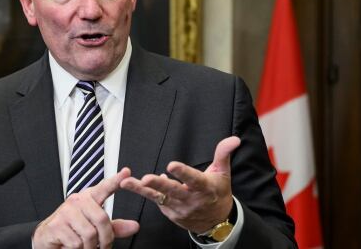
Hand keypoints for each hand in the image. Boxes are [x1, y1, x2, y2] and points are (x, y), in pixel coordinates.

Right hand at [33, 167, 139, 247]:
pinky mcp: (56, 226)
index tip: (127, 172)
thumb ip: (114, 227)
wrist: (47, 239)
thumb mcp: (95, 228)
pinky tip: (72, 246)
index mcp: (88, 199)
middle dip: (105, 240)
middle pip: (102, 219)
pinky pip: (76, 243)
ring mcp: (65, 212)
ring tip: (86, 247)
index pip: (104, 188)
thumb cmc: (72, 231)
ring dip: (90, 247)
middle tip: (103, 247)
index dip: (115, 180)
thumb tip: (135, 226)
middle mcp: (77, 201)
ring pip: (90, 234)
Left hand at [120, 136, 240, 233]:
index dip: (183, 173)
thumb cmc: (218, 193)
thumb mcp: (223, 173)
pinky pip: (156, 201)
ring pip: (158, 197)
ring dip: (141, 190)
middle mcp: (191, 200)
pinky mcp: (170, 213)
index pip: (193, 179)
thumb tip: (234, 139)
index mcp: (204, 188)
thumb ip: (223, 154)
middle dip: (158, 184)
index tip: (171, 165)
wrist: (217, 221)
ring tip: (126, 183)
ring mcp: (179, 208)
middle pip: (173, 191)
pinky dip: (147, 192)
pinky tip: (137, 184)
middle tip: (145, 178)